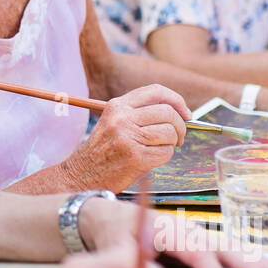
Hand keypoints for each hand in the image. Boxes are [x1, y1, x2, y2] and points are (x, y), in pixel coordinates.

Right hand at [61, 84, 189, 192]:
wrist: (81, 176)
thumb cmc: (101, 151)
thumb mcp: (112, 122)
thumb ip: (137, 112)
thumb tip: (176, 110)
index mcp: (117, 106)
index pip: (155, 91)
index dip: (176, 100)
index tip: (185, 113)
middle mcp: (122, 118)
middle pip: (168, 112)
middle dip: (180, 126)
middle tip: (178, 138)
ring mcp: (128, 138)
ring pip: (169, 133)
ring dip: (172, 143)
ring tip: (162, 149)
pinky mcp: (136, 158)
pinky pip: (165, 153)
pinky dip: (165, 157)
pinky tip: (152, 160)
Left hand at [81, 197, 267, 267]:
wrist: (113, 218)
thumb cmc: (115, 234)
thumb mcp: (114, 248)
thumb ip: (131, 262)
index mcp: (166, 229)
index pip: (193, 250)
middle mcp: (187, 228)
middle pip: (220, 245)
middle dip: (244, 265)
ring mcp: (197, 234)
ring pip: (230, 245)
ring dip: (255, 260)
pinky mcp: (202, 242)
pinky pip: (230, 249)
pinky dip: (252, 258)